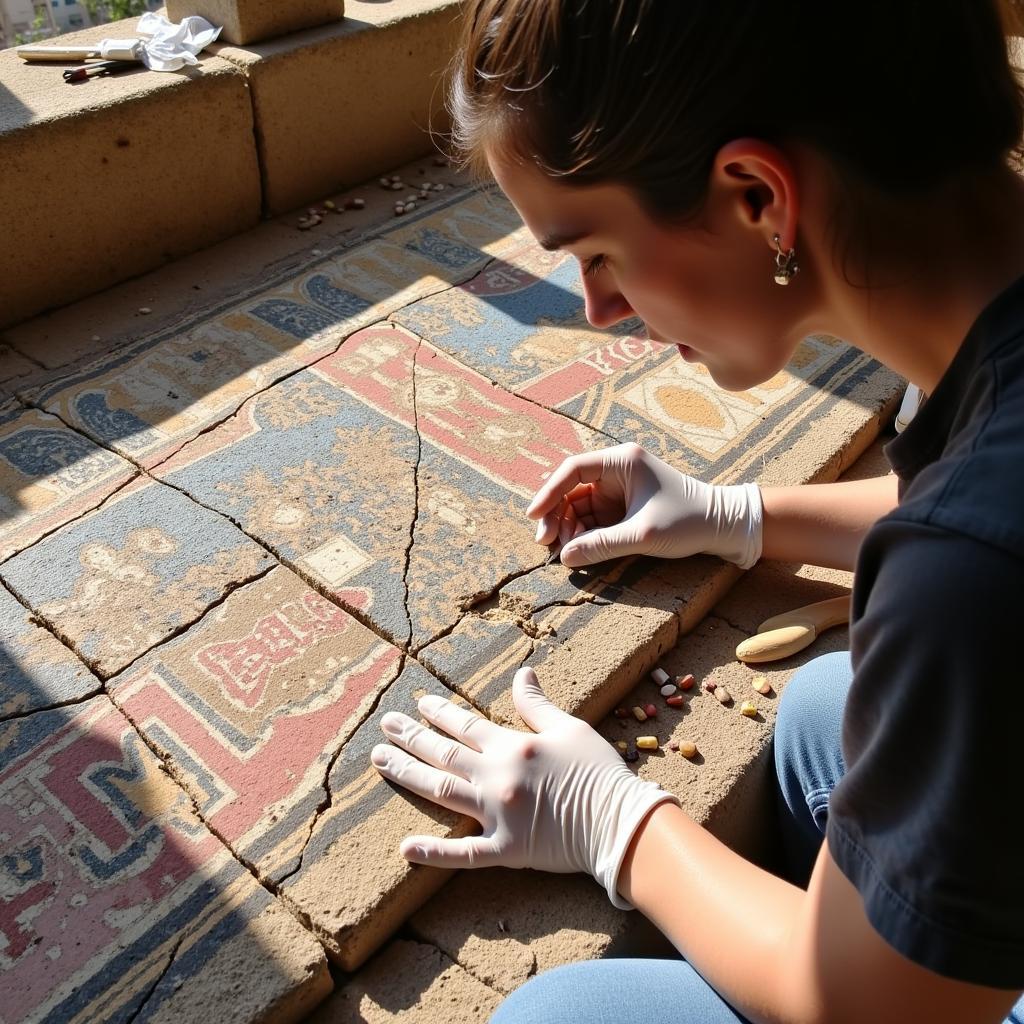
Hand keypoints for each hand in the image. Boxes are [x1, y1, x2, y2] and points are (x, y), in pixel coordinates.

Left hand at [370, 667, 677, 908]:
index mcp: (514, 746)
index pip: (466, 726)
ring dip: (408, 774)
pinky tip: (405, 848)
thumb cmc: (600, 771)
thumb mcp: (570, 728)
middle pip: (445, 753)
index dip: (440, 713)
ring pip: (442, 790)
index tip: (418, 703)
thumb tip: (521, 673)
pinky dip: (434, 852)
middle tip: (384, 726)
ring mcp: (498, 815)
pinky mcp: (505, 851)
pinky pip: (464, 854)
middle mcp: (498, 777)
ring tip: (380, 760)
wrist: (621, 822)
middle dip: (411, 737)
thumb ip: (537, 705)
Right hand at [527, 442, 762, 568]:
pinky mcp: (624, 507)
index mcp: (622, 461)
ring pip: (579, 506)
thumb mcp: (641, 536)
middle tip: (547, 544)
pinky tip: (580, 551)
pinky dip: (584, 534)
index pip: (573, 470)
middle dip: (557, 516)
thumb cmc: (688, 521)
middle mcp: (617, 470)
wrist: (723, 527)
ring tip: (566, 553)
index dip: (549, 492)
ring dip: (569, 528)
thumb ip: (601, 545)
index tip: (534, 517)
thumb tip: (564, 557)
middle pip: (571, 489)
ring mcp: (620, 489)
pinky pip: (594, 518)